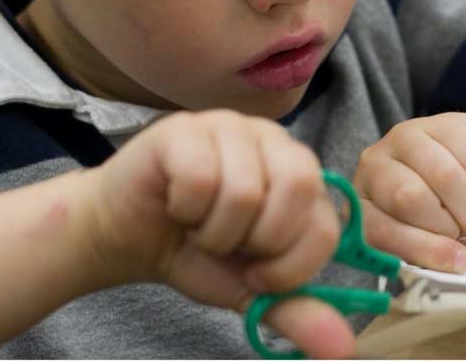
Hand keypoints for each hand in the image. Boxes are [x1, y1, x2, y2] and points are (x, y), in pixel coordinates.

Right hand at [87, 109, 353, 358]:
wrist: (125, 237)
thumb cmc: (194, 253)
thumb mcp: (250, 289)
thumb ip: (295, 310)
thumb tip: (341, 350)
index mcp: (300, 173)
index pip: (325, 223)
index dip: (289, 265)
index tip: (255, 271)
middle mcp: (272, 139)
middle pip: (298, 188)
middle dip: (258, 239)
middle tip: (228, 244)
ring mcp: (228, 126)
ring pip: (245, 190)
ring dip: (214, 230)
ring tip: (198, 224)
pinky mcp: (185, 128)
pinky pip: (200, 178)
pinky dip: (184, 209)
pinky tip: (175, 204)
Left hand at [353, 112, 465, 272]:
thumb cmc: (445, 217)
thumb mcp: (434, 244)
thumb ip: (435, 253)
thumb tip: (455, 258)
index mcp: (362, 206)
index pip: (380, 230)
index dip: (422, 249)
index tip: (457, 260)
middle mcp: (373, 166)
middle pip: (411, 198)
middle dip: (450, 224)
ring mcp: (404, 138)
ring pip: (445, 175)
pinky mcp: (441, 121)